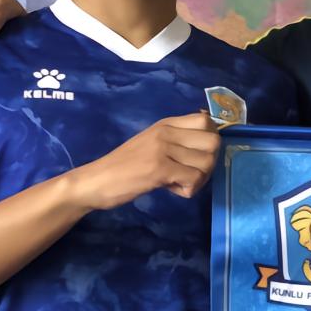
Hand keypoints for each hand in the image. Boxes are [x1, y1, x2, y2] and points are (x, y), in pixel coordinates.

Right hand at [68, 112, 220, 207]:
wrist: (96, 181)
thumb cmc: (124, 166)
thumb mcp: (152, 143)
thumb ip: (175, 139)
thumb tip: (206, 141)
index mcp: (166, 123)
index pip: (206, 121)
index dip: (209, 141)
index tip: (196, 156)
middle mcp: (166, 131)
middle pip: (213, 142)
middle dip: (209, 163)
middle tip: (192, 174)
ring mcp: (163, 149)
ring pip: (206, 162)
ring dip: (199, 179)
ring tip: (180, 183)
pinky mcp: (159, 169)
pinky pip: (193, 179)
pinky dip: (189, 190)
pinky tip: (173, 190)